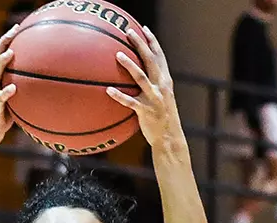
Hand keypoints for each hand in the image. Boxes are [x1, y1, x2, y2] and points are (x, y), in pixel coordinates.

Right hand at [0, 25, 20, 150]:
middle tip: (14, 31)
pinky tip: (13, 88)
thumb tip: (44, 81)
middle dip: (3, 43)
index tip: (17, 27)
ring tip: (11, 54)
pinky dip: (5, 93)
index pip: (0, 54)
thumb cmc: (4, 117)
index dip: (7, 40)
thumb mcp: (15, 99)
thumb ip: (24, 88)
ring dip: (1, 64)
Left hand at [105, 25, 184, 151]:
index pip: (160, 57)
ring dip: (129, 65)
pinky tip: (108, 90)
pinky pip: (130, 102)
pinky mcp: (146, 111)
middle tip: (129, 31)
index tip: (144, 29)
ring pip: (141, 78)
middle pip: (151, 60)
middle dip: (141, 44)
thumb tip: (136, 75)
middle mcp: (162, 86)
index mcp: (165, 81)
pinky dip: (119, 96)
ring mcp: (154, 98)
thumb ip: (152, 85)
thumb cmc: (161, 118)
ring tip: (117, 54)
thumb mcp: (161, 98)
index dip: (153, 42)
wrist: (169, 138)